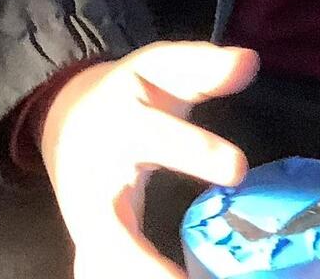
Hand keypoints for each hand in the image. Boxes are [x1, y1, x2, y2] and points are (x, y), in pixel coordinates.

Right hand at [39, 41, 258, 278]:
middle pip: (110, 224)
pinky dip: (114, 278)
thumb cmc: (132, 95)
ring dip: (132, 274)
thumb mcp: (164, 68)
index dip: (196, 151)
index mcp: (122, 123)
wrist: (69, 117)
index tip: (237, 168)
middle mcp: (97, 175)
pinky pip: (97, 267)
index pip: (158, 136)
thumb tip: (249, 61)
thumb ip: (205, 66)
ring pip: (100, 255)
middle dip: (141, 259)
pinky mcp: (87, 236)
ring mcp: (86, 213)